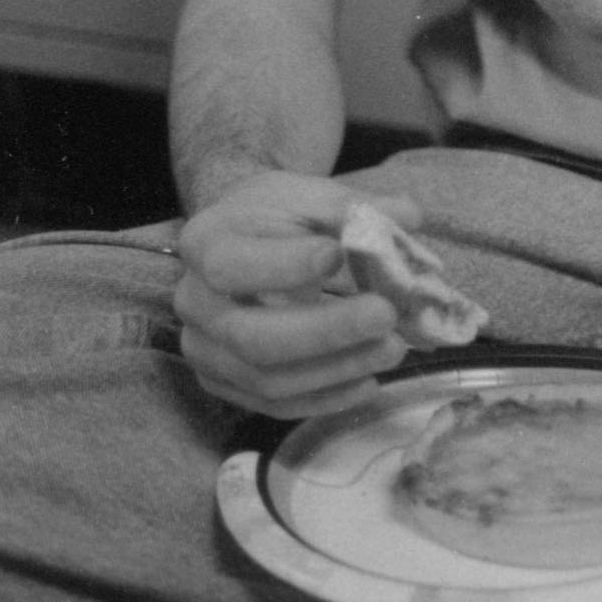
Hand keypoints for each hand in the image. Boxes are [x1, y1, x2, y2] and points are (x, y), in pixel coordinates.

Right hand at [173, 170, 423, 418]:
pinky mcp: (226, 385)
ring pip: (267, 379)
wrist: (245, 241)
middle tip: (386, 315)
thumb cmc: (278, 216)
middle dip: (326, 331)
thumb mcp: (307, 195)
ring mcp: (205, 351)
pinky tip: (369, 382)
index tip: (338, 255)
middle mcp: (193, 304)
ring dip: (337, 369)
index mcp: (204, 245)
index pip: (232, 266)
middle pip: (252, 336)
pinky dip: (326, 398)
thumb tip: (408, 216)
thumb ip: (352, 207)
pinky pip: (276, 406)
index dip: (284, 267)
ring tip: (393, 349)